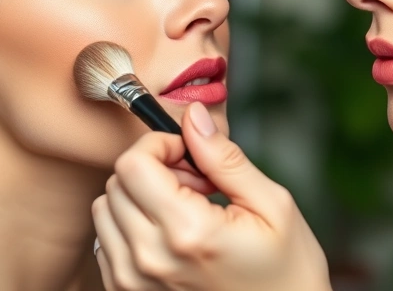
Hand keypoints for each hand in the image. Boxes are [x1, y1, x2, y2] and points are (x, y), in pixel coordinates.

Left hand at [92, 101, 330, 290]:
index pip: (133, 164)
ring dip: (138, 197)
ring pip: (105, 209)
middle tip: (197, 182)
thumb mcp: (272, 204)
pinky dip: (131, 226)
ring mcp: (135, 281)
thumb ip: (225, 158)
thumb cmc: (287, 271)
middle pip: (117, 182)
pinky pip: (106, 241)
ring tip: (184, 209)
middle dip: (154, 168)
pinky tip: (170, 234)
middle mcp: (152, 259)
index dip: (160, 145)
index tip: (189, 153)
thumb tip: (193, 118)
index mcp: (189, 232)